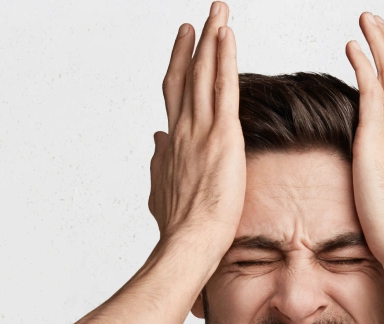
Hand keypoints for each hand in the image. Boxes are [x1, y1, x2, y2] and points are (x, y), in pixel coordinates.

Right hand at [148, 2, 244, 253]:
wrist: (188, 241)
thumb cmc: (178, 227)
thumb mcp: (161, 190)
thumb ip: (159, 163)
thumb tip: (156, 142)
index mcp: (173, 142)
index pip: (175, 94)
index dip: (178, 64)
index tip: (183, 42)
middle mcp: (183, 129)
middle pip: (187, 75)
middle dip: (195, 43)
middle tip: (201, 16)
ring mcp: (201, 129)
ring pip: (205, 73)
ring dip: (212, 38)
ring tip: (219, 12)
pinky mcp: (223, 134)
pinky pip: (225, 86)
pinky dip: (225, 58)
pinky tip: (228, 35)